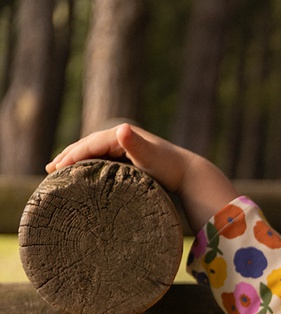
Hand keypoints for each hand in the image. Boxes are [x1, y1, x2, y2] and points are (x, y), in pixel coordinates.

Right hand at [47, 123, 238, 232]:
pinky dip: (90, 168)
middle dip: (68, 157)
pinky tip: (83, 177)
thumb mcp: (152, 156)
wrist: (190, 174)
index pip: (90, 144)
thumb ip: (136, 144)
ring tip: (58, 173)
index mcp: (122, 136)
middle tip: (50, 172)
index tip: (56, 169)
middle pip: (88, 146)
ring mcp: (125, 149)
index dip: (72, 155)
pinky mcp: (129, 161)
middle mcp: (122, 139)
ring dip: (76, 162)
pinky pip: (103, 162)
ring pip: (94, 154)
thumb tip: (122, 129)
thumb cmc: (171, 168)